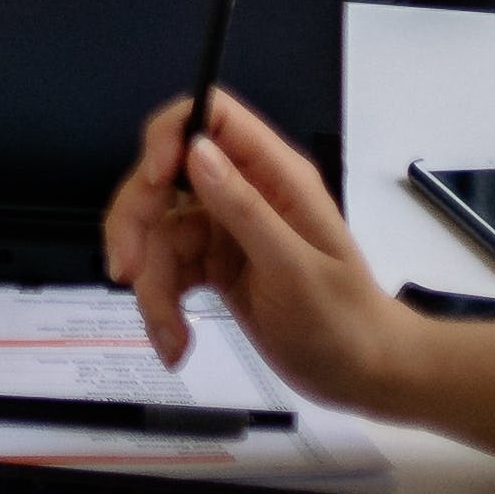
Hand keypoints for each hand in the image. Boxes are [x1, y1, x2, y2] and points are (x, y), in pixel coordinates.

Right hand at [101, 87, 494, 448]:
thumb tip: (194, 150)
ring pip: (158, 232)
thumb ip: (245, 210)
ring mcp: (227, 230)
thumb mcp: (295, 268)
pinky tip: (176, 344)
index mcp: (274, 176)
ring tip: (169, 336)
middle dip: (136, 223)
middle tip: (127, 271)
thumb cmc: (344, 321)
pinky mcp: (215, 266)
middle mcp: (245, 193)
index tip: (152, 182)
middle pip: (164, 179)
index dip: (170, 135)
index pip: (211, 117)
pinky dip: (162, 307)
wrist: (367, 376)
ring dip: (151, 284)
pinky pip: (169, 271)